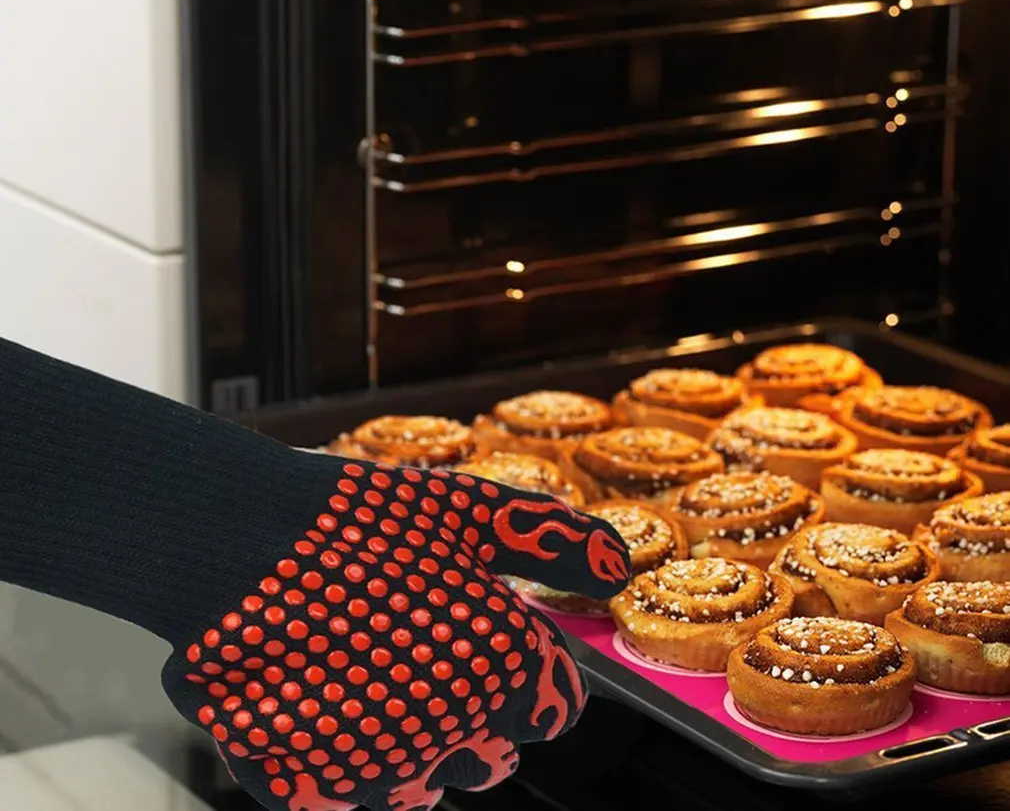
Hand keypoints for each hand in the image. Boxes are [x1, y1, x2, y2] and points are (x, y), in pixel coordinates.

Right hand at [163, 457, 629, 809]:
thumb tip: (616, 566)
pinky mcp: (308, 787)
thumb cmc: (358, 522)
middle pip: (498, 751)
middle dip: (481, 707)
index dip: (531, 666)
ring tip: (373, 665)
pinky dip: (348, 755)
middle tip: (427, 642)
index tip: (495, 632)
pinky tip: (324, 694)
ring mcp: (378, 770)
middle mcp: (455, 733)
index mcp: (505, 668)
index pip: (556, 706)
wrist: (237, 544)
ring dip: (416, 737)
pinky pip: (352, 791)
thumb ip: (556, 542)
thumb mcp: (473, 509)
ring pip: (428, 782)